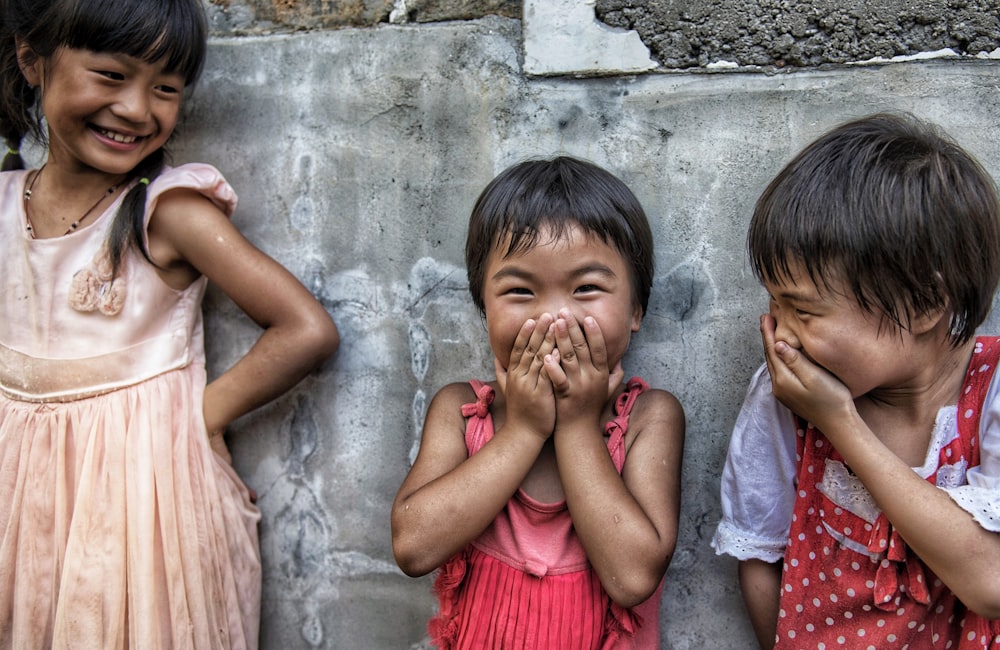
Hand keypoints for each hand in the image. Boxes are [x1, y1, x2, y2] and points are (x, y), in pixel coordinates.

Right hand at [496, 313, 556, 439]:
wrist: (522, 434)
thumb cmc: (520, 412)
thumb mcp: (507, 389)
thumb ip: (501, 372)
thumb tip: (495, 358)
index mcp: (513, 374)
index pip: (518, 349)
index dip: (525, 333)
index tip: (532, 319)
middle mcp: (519, 377)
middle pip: (529, 349)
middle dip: (538, 331)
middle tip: (547, 314)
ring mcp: (528, 385)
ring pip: (538, 358)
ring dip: (547, 341)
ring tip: (556, 326)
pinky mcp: (539, 395)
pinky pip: (545, 375)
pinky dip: (551, 362)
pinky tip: (559, 351)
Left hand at [544, 309, 613, 426]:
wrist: (579, 431)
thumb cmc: (591, 408)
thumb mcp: (607, 391)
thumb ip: (614, 376)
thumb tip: (620, 362)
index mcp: (601, 374)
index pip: (600, 348)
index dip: (594, 332)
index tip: (588, 317)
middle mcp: (591, 378)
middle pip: (582, 348)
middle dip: (573, 328)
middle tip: (564, 311)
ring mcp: (579, 386)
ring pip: (569, 358)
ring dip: (562, 339)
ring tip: (554, 323)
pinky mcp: (565, 395)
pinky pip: (559, 379)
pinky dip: (553, 367)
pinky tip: (546, 354)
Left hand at [760, 314, 853, 430]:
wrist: (839, 423)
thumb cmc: (832, 398)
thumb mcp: (815, 377)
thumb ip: (795, 361)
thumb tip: (778, 344)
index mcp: (783, 380)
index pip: (772, 350)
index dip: (768, 333)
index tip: (765, 317)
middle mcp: (778, 386)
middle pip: (769, 356)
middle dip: (767, 337)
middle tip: (765, 319)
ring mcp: (782, 392)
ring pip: (773, 364)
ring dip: (771, 347)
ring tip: (770, 332)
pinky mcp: (789, 395)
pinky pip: (779, 371)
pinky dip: (777, 358)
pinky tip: (781, 353)